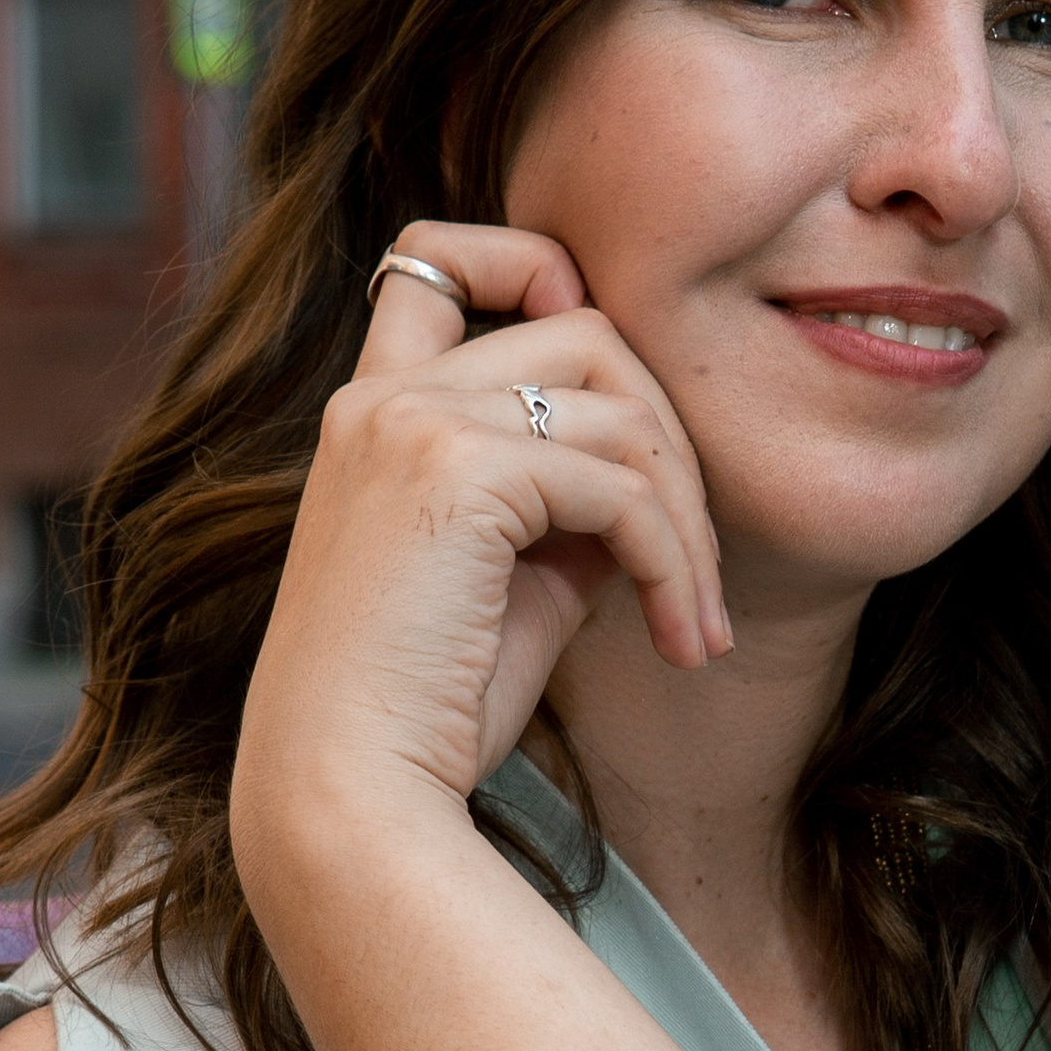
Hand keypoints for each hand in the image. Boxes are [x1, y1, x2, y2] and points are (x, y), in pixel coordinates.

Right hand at [238, 219, 729, 836]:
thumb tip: (655, 475)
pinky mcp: (460, 472)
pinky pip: (623, 488)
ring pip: (622, 408)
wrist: (352, 794)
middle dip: (672, 443)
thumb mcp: (514, 580)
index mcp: (373, 412)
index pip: (438, 257)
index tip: (616, 393)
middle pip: (583, 329)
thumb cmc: (429, 712)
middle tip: (697, 571)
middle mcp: (382, 397)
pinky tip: (682, 643)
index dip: (539, 269)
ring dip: (689, 523)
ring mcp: (414, 423)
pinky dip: (674, 563)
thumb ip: (568, 501)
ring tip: (698, 624)